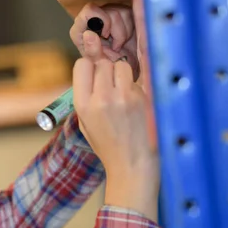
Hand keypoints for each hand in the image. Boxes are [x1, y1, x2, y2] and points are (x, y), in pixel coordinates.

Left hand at [70, 3, 139, 81]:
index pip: (88, 11)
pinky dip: (131, 29)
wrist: (124, 68)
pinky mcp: (120, 13)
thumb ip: (93, 50)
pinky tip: (125, 39)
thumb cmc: (108, 66)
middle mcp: (91, 19)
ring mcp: (106, 13)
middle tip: (115, 44)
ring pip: (120, 13)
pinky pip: (130, 14)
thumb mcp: (99, 63)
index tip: (107, 35)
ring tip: (119, 44)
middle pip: (108, 11)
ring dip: (123, 33)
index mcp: (80, 30)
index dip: (102, 21)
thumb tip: (88, 34)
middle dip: (116, 29)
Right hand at [73, 30, 159, 221]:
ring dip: (121, 74)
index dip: (88, 68)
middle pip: (103, 63)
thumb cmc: (108, 145)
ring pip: (122, 66)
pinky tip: (135, 104)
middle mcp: (103, 98)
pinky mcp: (144, 99)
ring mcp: (125, 97)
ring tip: (122, 92)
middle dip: (105, 70)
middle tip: (109, 85)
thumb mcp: (85, 122)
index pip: (82, 65)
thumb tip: (93, 71)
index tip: (92, 75)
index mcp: (83, 104)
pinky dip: (135, 87)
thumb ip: (86, 96)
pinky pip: (137, 80)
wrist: (132, 164)